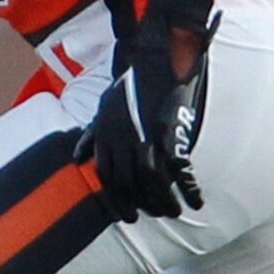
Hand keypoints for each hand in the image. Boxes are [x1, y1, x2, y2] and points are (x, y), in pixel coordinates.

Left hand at [81, 14, 216, 220]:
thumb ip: (92, 133)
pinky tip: (196, 199)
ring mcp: (145, 134)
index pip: (107, 177)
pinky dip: (188, 187)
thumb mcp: (104, 106)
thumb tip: (78, 156)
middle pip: (130, 183)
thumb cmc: (134, 82)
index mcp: (106, 133)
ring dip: (164, 201)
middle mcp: (121, 137)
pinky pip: (177, 167)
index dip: (117, 200)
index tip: (127, 215)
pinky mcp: (169, 129)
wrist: (159, 58)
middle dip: (142, 205)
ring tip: (175, 212)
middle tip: (156, 215)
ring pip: (151, 180)